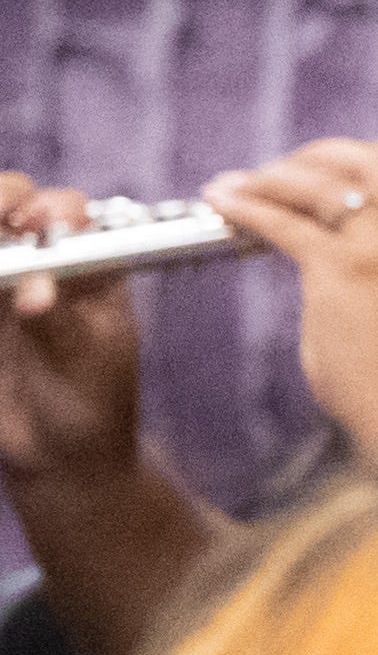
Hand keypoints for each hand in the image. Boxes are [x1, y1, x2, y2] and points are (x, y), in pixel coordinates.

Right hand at [0, 182, 143, 491]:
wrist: (58, 454)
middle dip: (1, 199)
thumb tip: (34, 293)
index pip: (67, 213)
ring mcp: (1, 280)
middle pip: (9, 205)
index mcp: (89, 264)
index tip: (34, 224)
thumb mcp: (85, 360)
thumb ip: (58, 322)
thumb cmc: (91, 400)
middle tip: (0, 217)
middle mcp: (38, 260)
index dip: (50, 210)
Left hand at [204, 134, 377, 464]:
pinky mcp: (341, 271)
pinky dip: (245, 205)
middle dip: (314, 157)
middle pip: (365, 158)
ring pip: (320, 181)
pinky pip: (284, 220)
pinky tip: (219, 201)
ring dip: (270, 176)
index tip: (339, 168)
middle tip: (276, 174)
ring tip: (235, 185)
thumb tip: (342, 222)